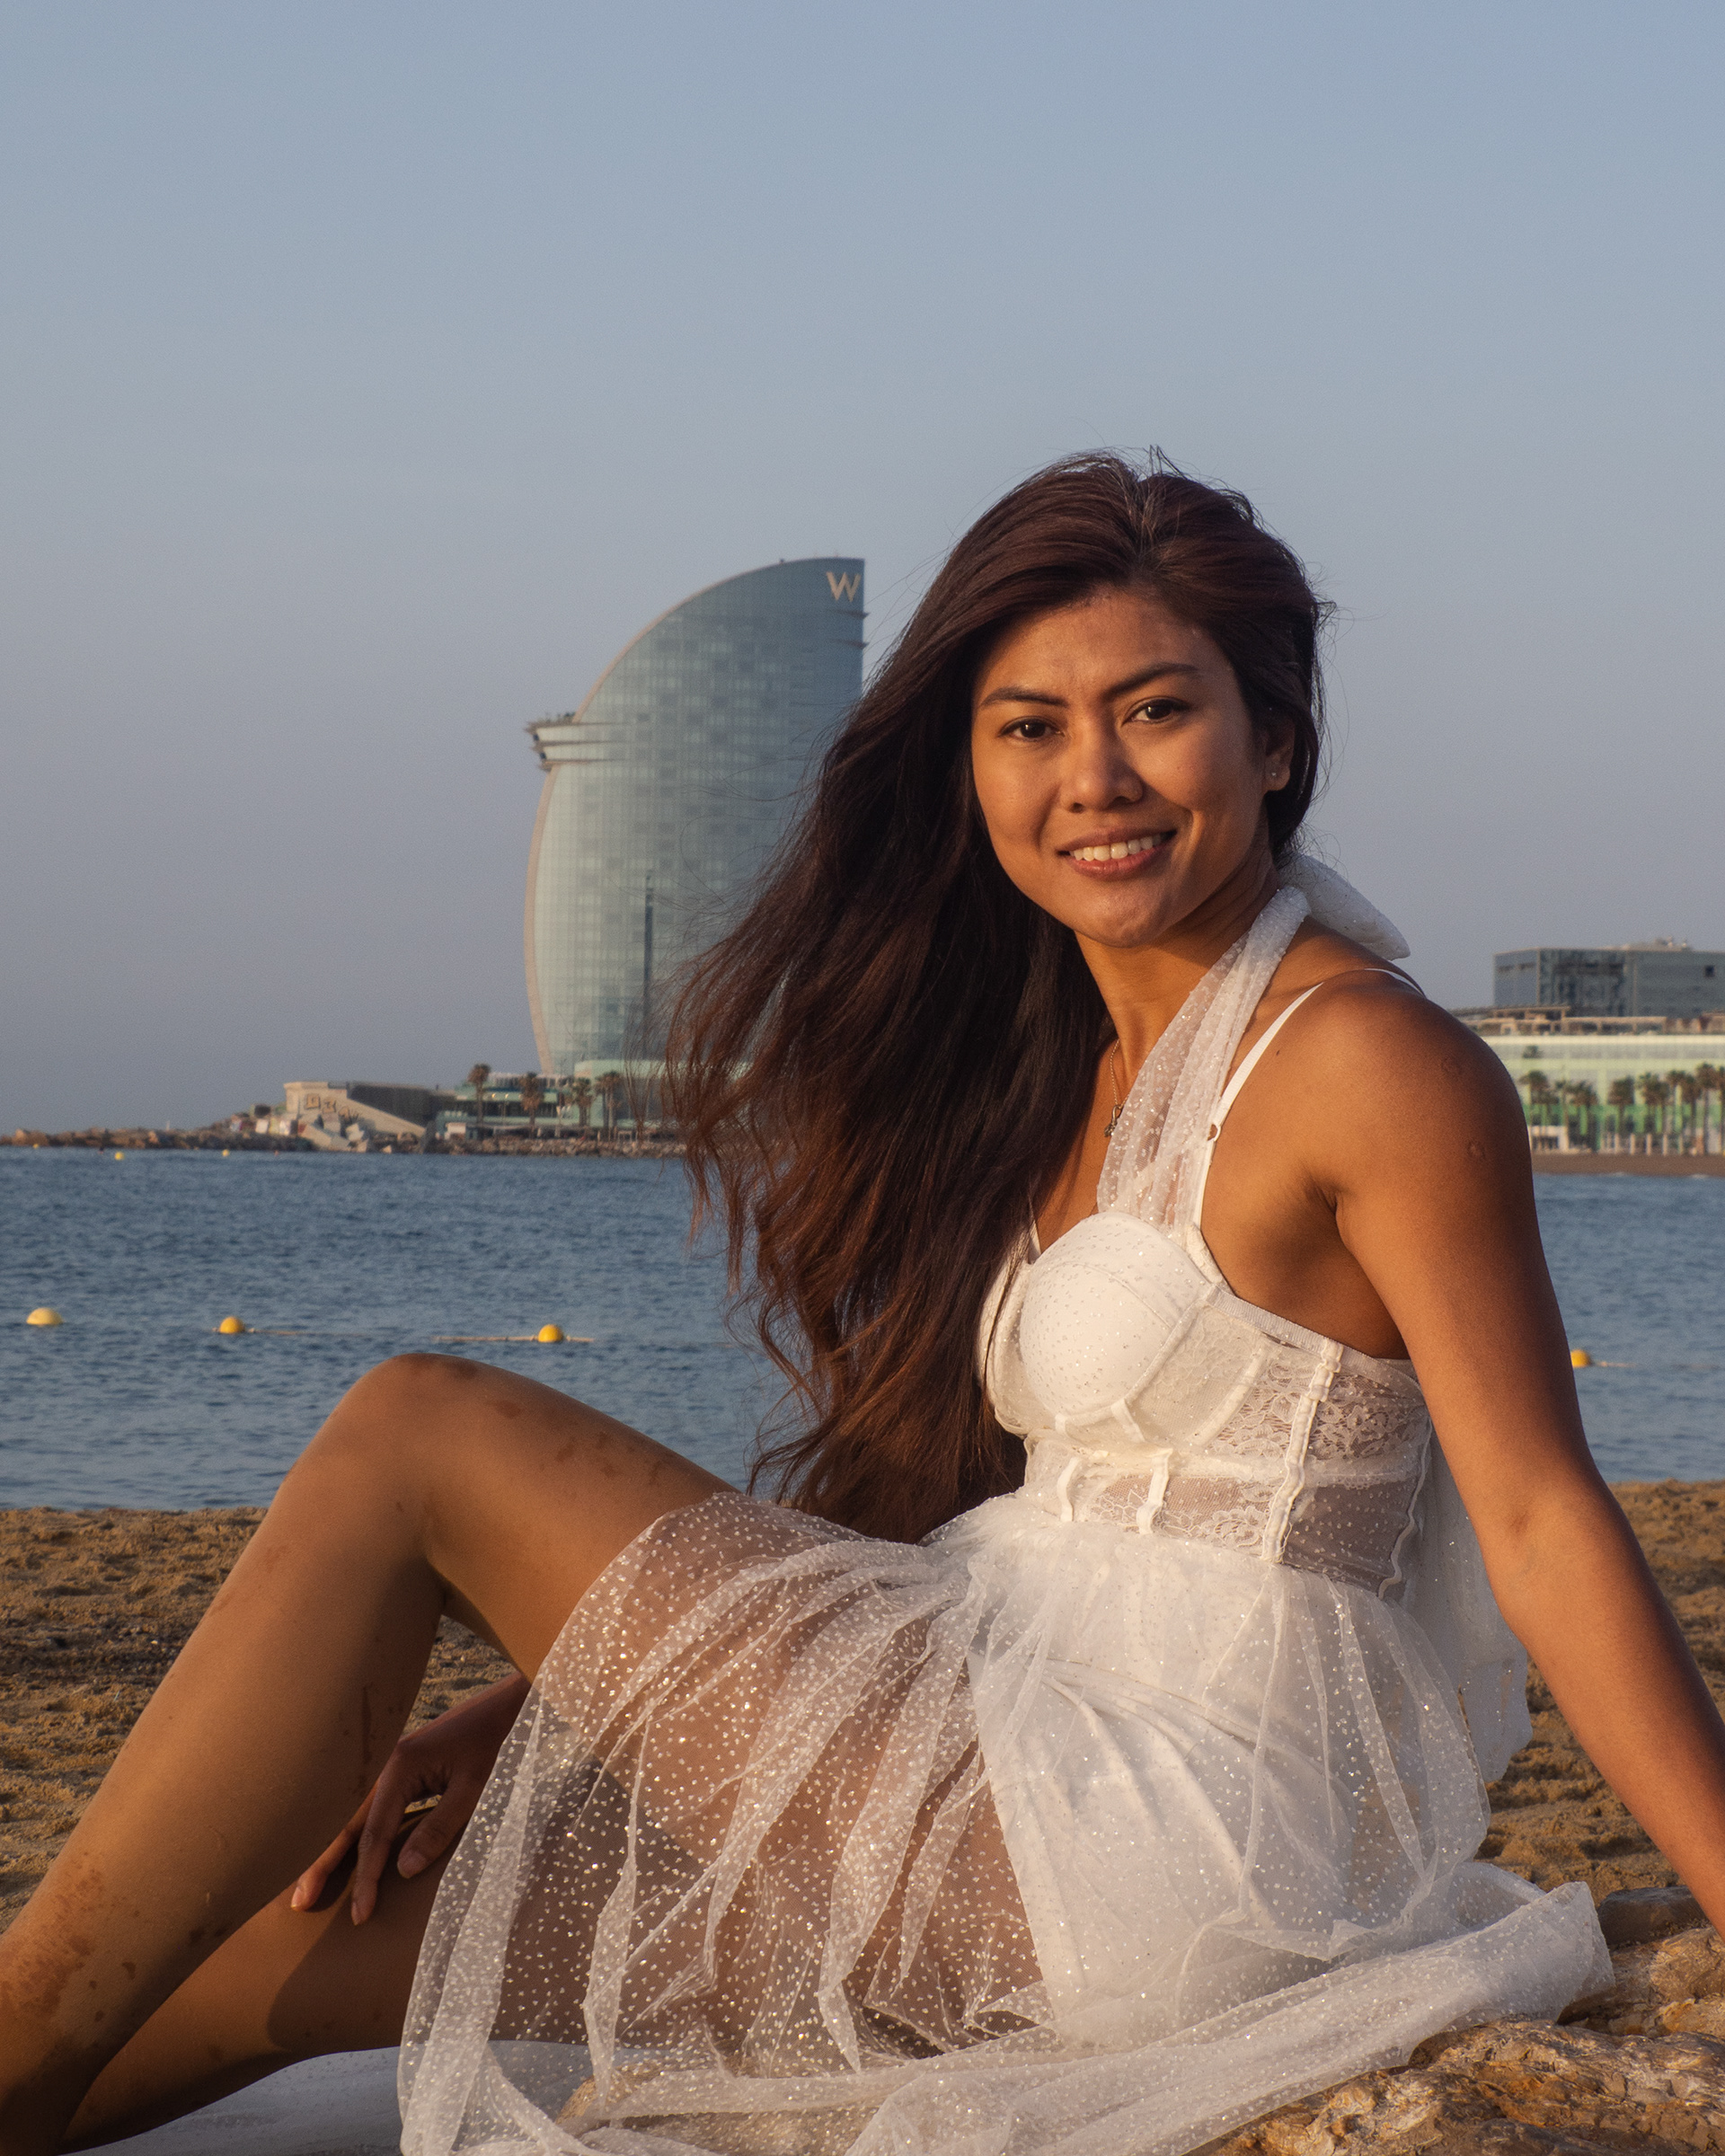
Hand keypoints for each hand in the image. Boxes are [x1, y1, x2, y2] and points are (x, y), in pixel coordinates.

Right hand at [292, 1673, 531, 1923]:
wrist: (509, 1704)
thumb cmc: (497, 1744)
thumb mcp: (474, 1789)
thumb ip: (439, 1829)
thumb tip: (403, 1871)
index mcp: (400, 1765)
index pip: (374, 1833)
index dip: (367, 1877)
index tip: (360, 1915)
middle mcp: (386, 1762)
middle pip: (347, 1821)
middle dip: (322, 1862)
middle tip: (298, 1902)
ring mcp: (390, 1763)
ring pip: (353, 1813)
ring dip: (330, 1848)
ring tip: (306, 1883)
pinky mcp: (401, 1766)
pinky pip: (369, 1805)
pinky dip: (352, 1831)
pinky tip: (341, 1849)